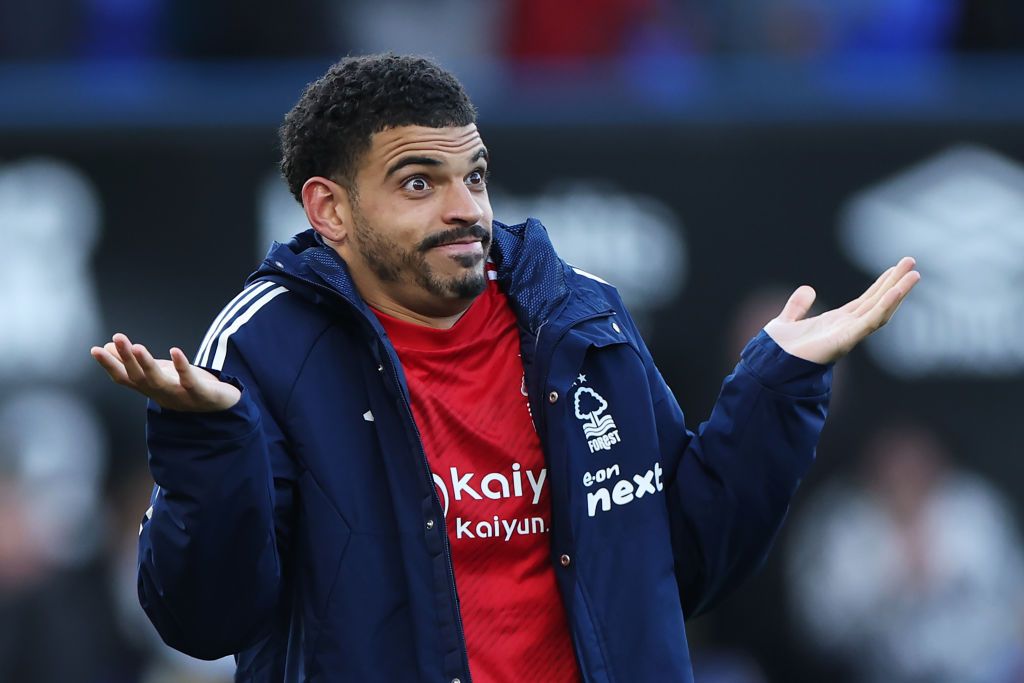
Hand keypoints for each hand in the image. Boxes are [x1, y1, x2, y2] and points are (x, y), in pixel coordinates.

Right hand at [90, 333, 240, 411]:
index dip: (109, 366)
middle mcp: (161, 394)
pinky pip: (189, 381)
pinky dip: (181, 366)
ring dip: (146, 364)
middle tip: (117, 338)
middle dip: (126, 358)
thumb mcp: (157, 373)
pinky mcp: (200, 394)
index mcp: (149, 389)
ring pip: (159, 381)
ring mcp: (180, 396)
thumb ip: (134, 363)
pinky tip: (175, 351)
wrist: (220, 405)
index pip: (125, 378)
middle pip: (139, 377)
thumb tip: (106, 347)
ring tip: (136, 346)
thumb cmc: (184, 386)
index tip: (94, 349)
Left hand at [763, 257, 920, 364]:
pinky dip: (885, 306)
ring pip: (880, 310)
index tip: (894, 269)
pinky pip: (871, 321)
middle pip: (877, 302)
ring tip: (914, 274)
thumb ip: (797, 306)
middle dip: (895, 283)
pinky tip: (897, 291)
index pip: (865, 301)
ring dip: (898, 292)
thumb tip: (808, 289)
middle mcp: (846, 328)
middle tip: (911, 262)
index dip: (880, 285)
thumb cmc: (777, 351)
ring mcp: (848, 334)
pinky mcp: (846, 340)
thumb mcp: (786, 321)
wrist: (769, 366)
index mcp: (835, 323)